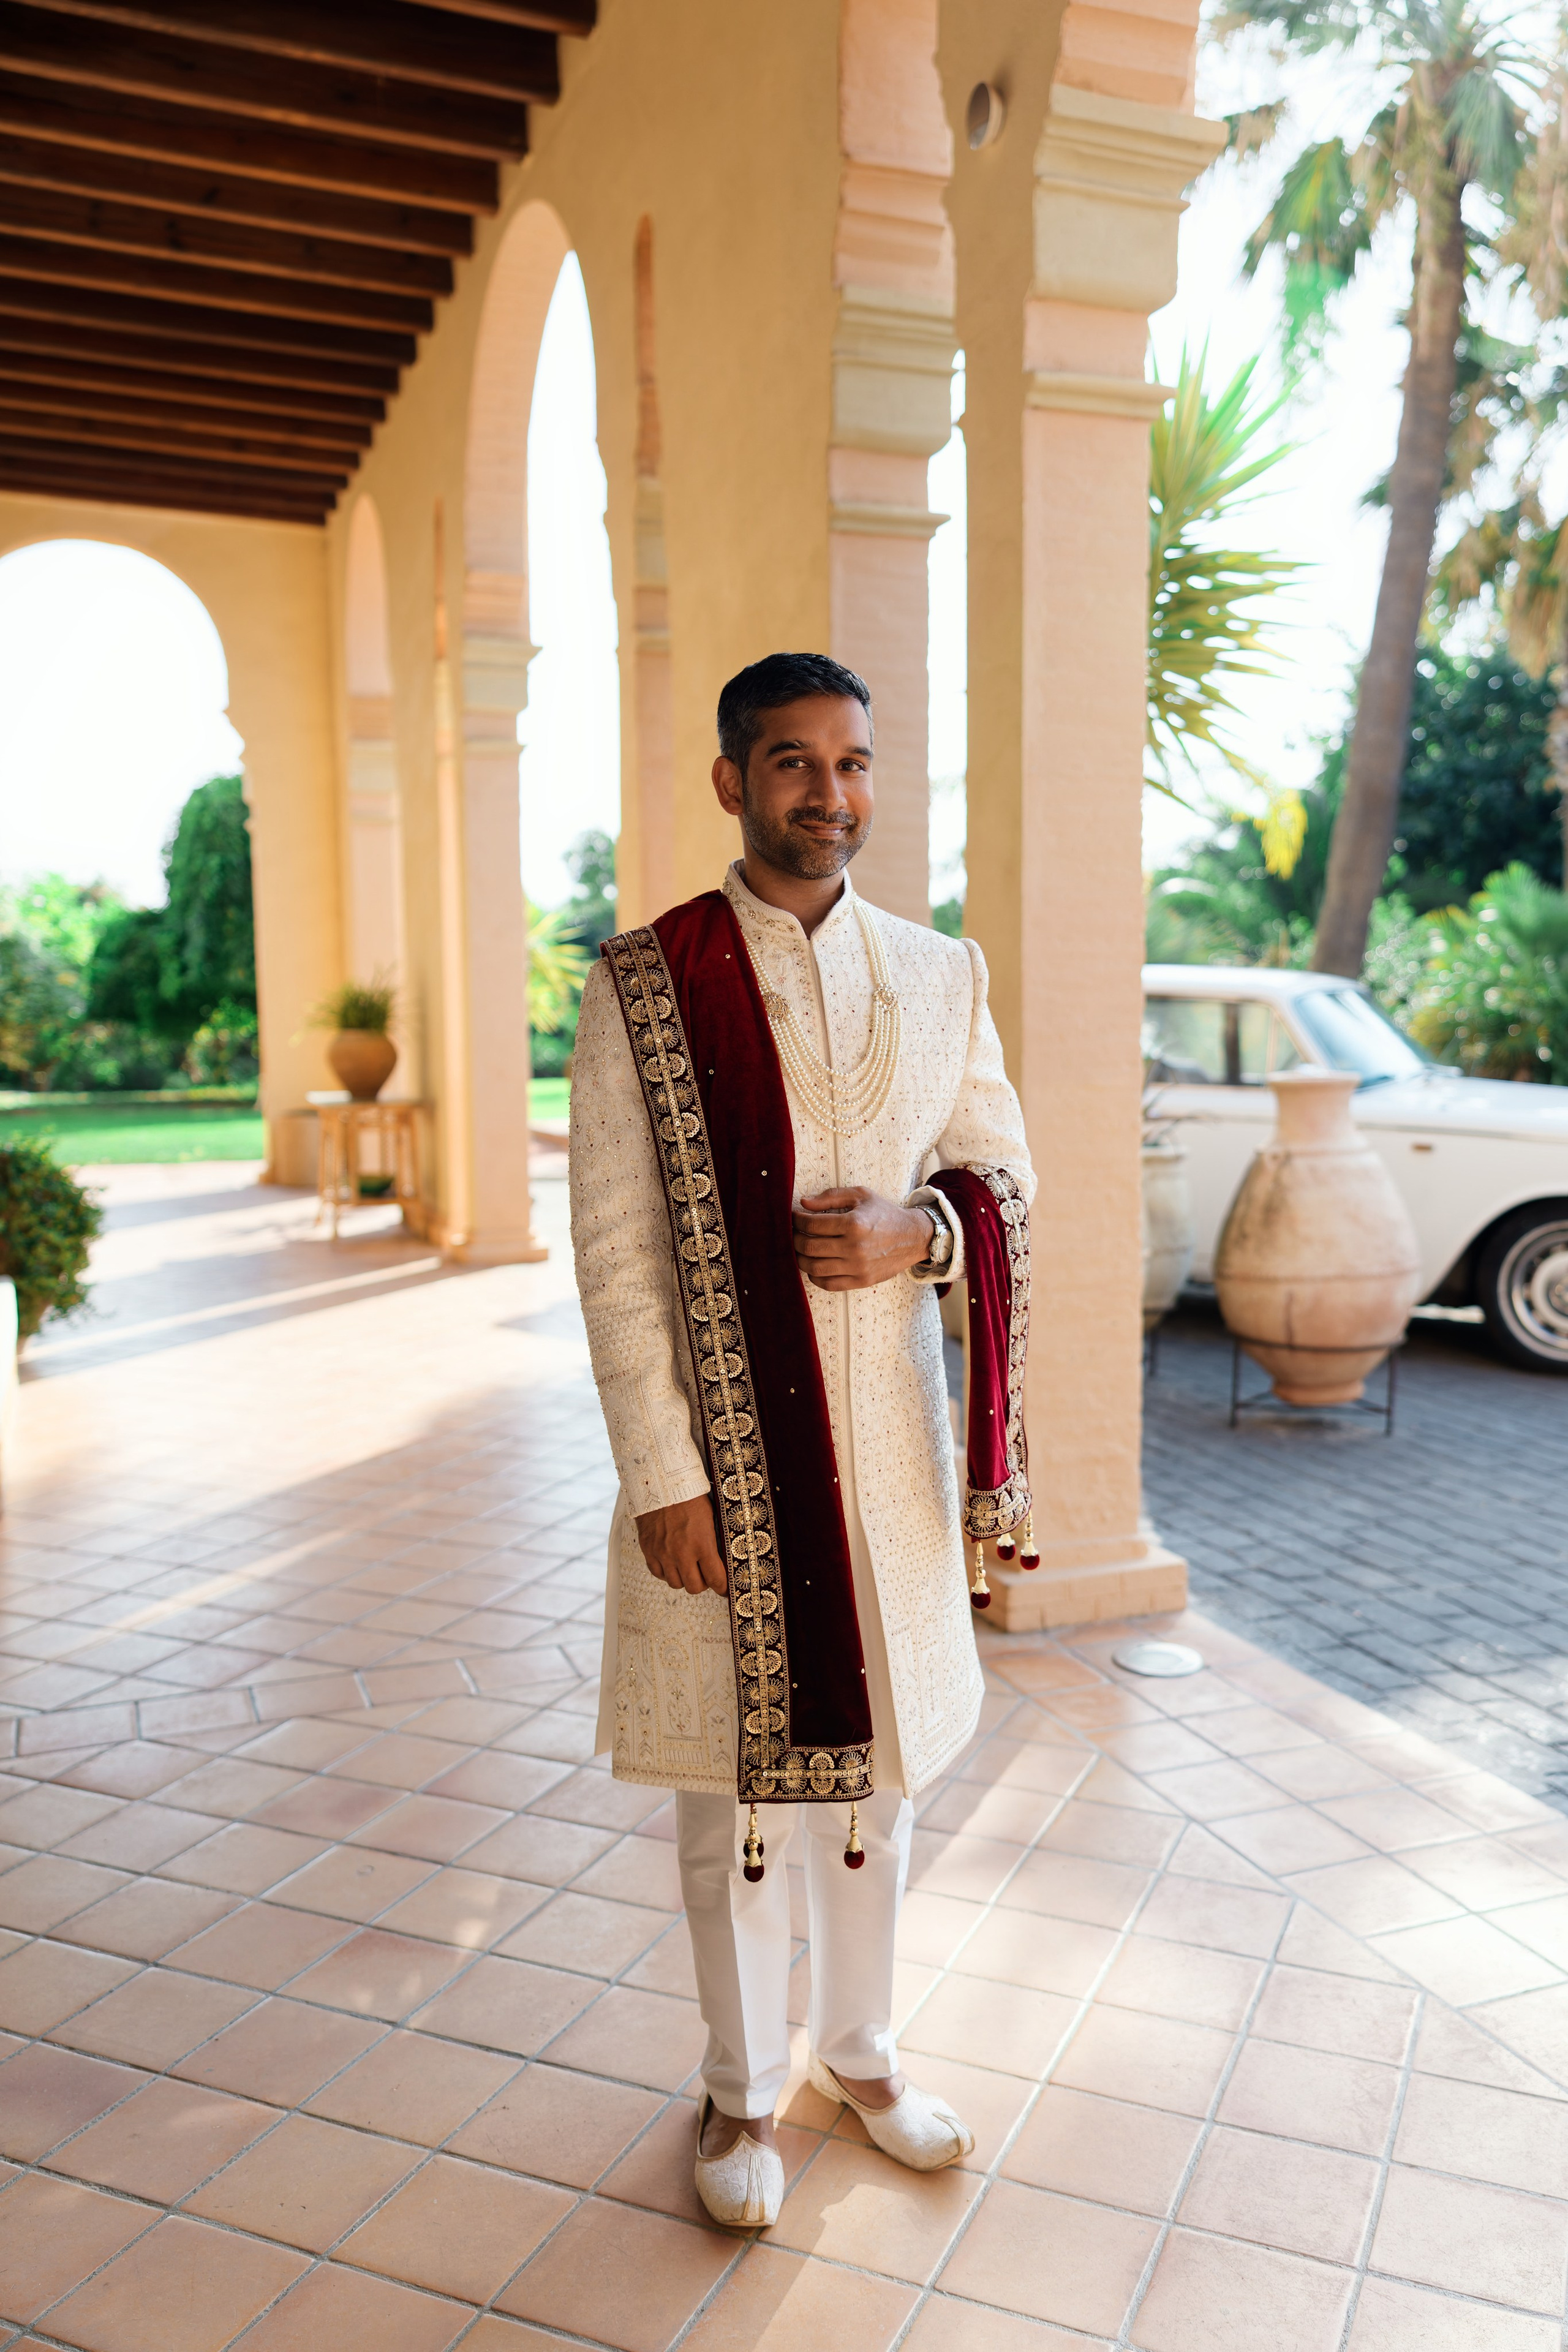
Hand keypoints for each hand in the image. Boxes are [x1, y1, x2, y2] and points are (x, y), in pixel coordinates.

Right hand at [635, 1494, 727, 1594]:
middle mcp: (682, 1553)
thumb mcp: (710, 1518)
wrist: (662, 1484)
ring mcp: (663, 1553)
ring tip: (687, 1568)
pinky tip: (671, 1563)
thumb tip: (719, 1559)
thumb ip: (713, 1542)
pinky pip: (657, 1573)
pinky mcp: (649, 1550)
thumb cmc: (689, 1497)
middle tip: (705, 1576)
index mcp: (702, 1544)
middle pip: (694, 1587)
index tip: (724, 1588)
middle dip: (703, 1584)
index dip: (722, 1587)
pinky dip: (666, 1572)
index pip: (715, 1578)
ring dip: (683, 1579)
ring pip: (675, 1584)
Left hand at [792, 1187, 932, 1290]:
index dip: (797, 1220)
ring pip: (815, 1268)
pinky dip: (815, 1277)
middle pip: (809, 1247)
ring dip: (801, 1259)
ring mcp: (858, 1267)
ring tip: (801, 1250)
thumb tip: (804, 1203)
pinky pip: (828, 1284)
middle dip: (795, 1239)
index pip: (812, 1224)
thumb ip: (831, 1196)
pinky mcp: (861, 1281)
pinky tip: (814, 1265)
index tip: (794, 1217)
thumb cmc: (884, 1214)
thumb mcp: (861, 1196)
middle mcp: (855, 1247)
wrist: (912, 1237)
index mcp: (853, 1224)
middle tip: (794, 1233)